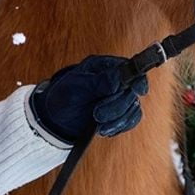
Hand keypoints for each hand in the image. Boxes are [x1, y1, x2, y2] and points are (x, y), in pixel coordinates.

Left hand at [28, 55, 147, 144]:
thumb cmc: (63, 97)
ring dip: (117, 119)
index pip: (129, 68)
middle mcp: (114, 80)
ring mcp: (118, 97)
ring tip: (97, 124)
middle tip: (97, 114)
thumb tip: (121, 76)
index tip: (137, 90)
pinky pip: (130, 120)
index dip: (137, 78)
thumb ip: (100, 81)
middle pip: (132, 90)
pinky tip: (104, 129)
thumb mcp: (77, 87)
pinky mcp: (120, 114)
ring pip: (133, 107)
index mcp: (103, 66)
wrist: (56, 119)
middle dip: (117, 105)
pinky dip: (119, 126)